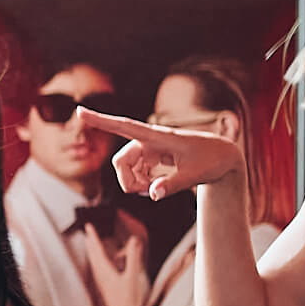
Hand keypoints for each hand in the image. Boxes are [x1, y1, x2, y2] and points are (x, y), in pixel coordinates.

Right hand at [76, 107, 244, 200]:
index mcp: (159, 137)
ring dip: (135, 183)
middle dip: (127, 181)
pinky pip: (134, 172)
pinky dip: (141, 183)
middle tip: (147, 193)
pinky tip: (156, 186)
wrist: (224, 157)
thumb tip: (152, 195)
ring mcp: (149, 149)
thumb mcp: (196, 174)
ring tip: (156, 190)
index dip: (101, 120)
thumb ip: (173, 185)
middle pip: (121, 161)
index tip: (79, 111)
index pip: (125, 126)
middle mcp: (150, 140)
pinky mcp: (151, 157)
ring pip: (125, 169)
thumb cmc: (213, 160)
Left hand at [77, 224, 148, 305]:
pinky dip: (101, 261)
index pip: (96, 250)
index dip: (93, 237)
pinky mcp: (106, 287)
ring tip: (93, 244)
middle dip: (91, 243)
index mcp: (104, 271)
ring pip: (96, 263)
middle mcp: (100, 275)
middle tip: (88, 233)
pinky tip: (106, 263)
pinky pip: (101, 269)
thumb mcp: (132, 276)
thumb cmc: (128, 301)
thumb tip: (134, 241)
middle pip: (93, 255)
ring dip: (95, 252)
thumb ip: (134, 257)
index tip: (88, 227)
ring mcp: (102, 282)